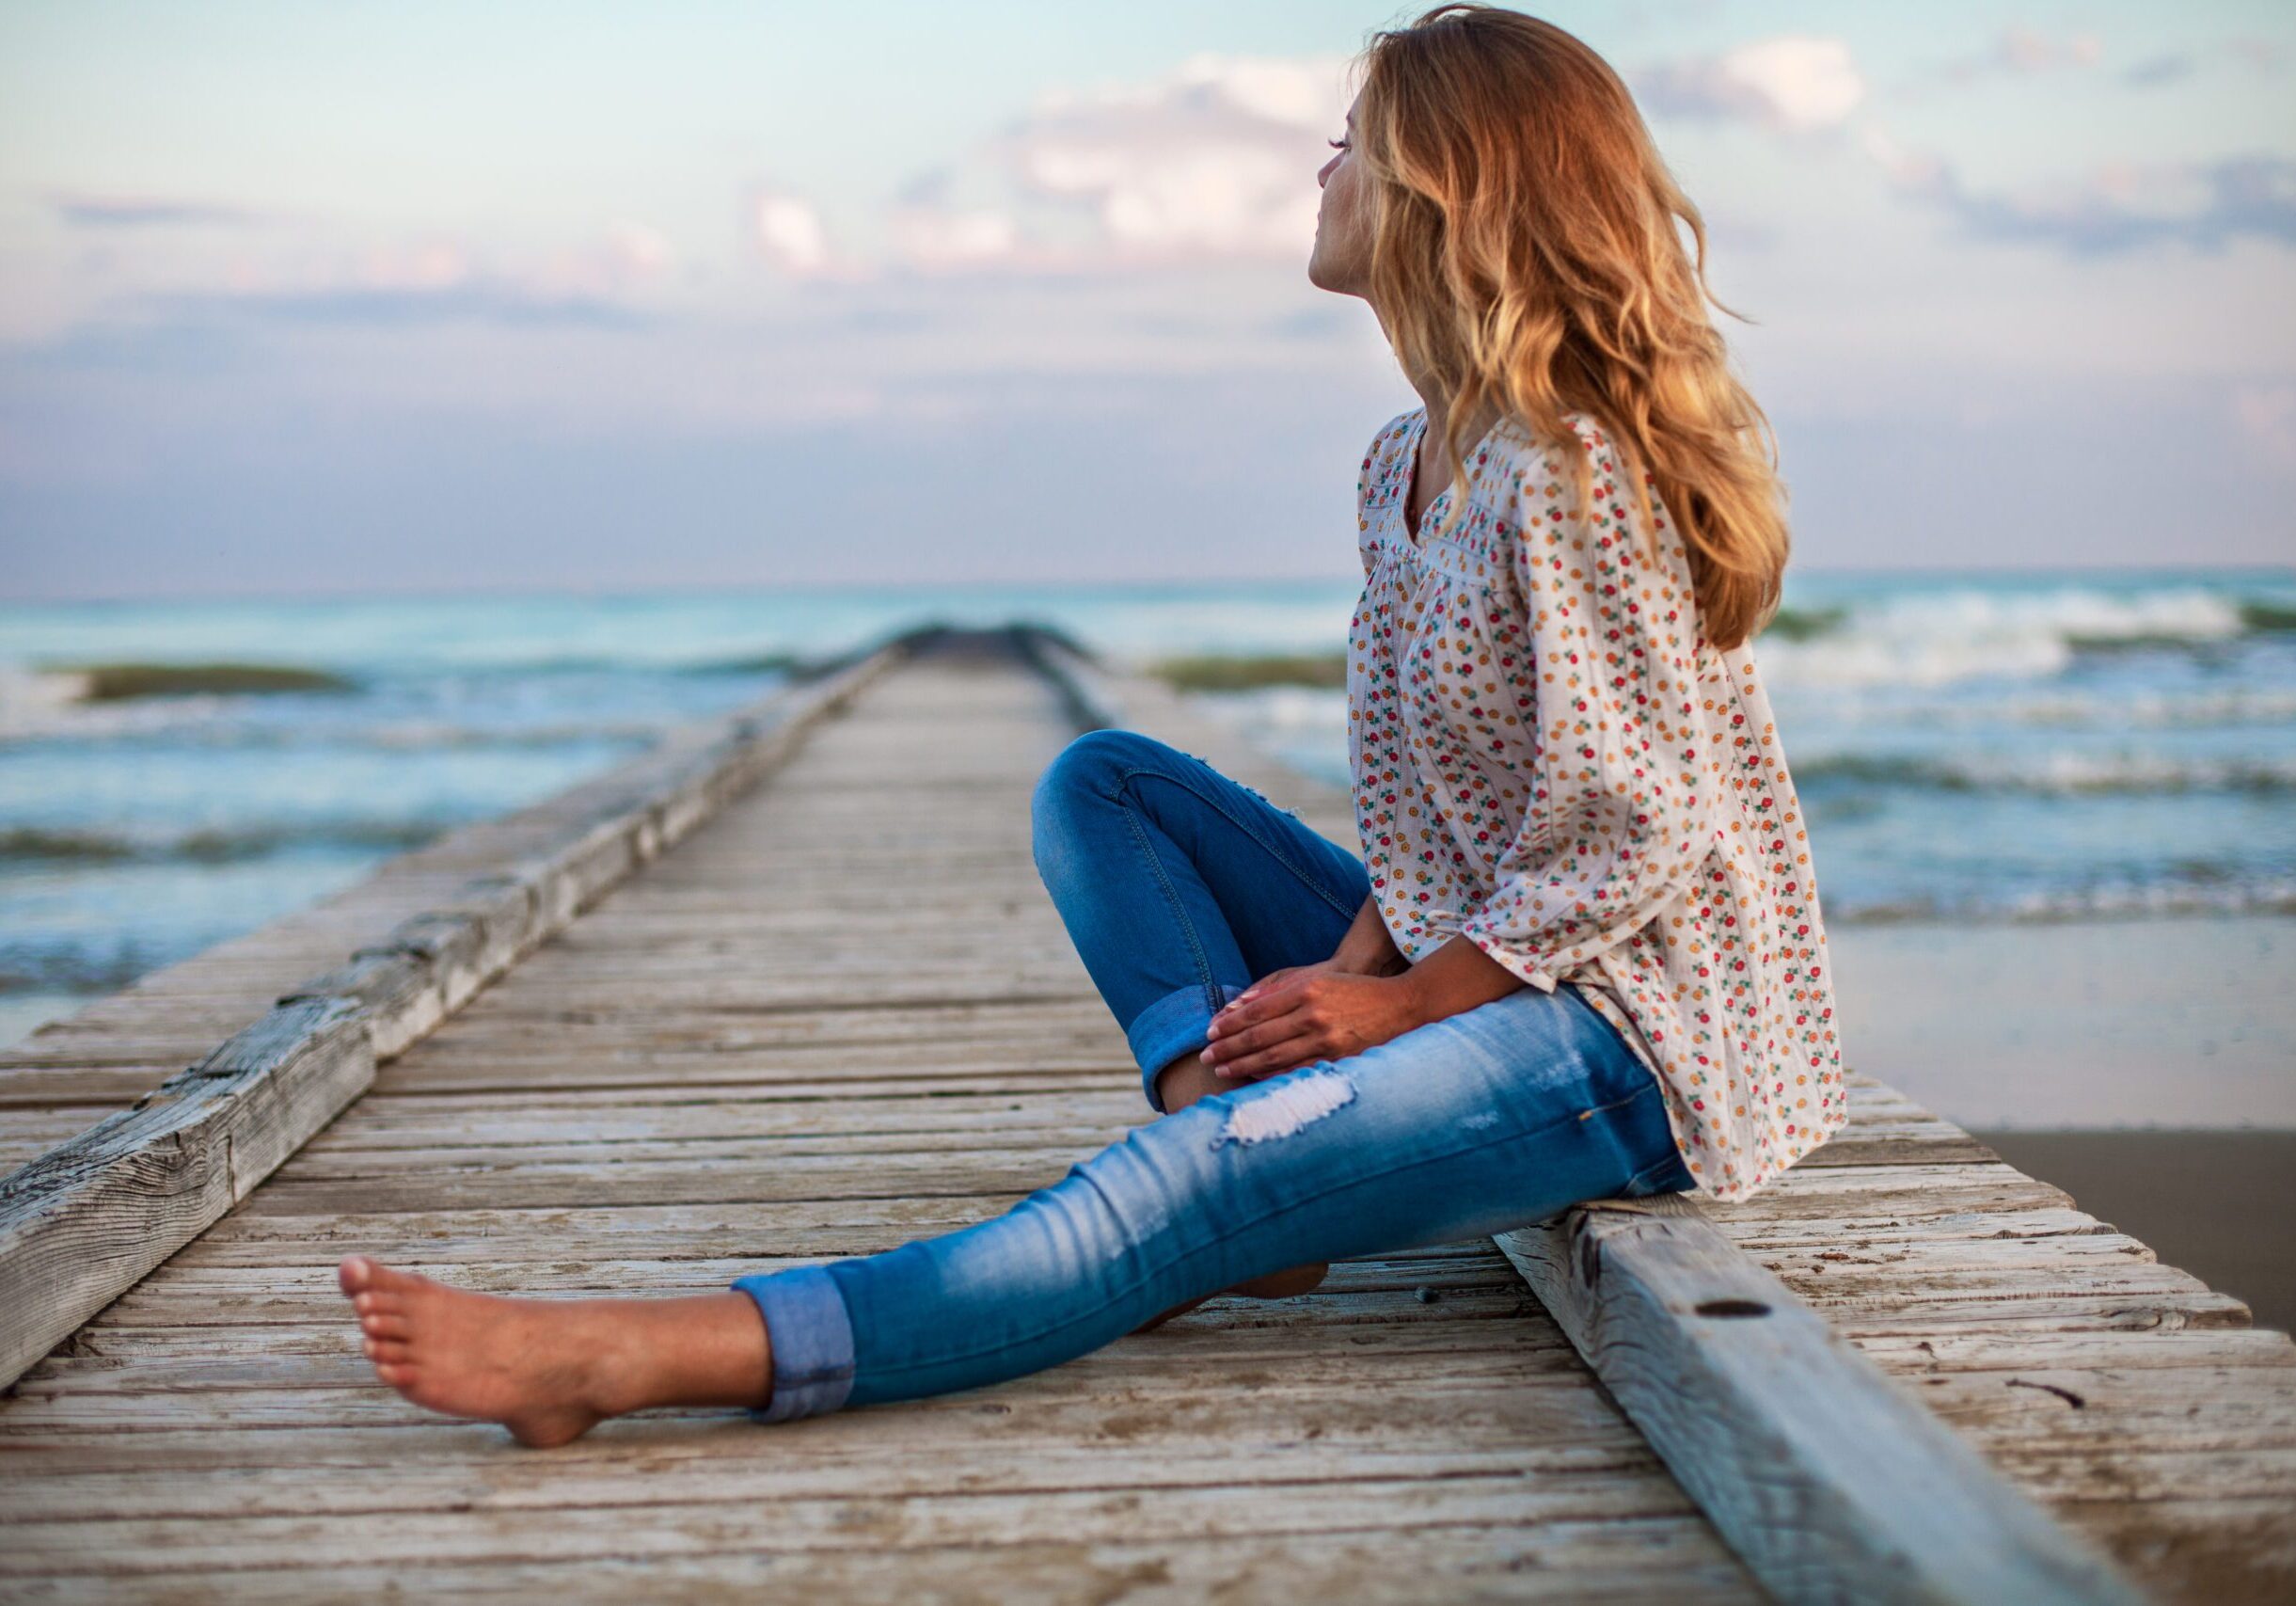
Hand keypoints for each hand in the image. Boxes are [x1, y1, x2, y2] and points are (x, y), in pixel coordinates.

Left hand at [1200, 970, 1424, 1081]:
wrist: (1399, 1006)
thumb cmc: (1352, 990)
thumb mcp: (1316, 980)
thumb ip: (1277, 991)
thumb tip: (1238, 1004)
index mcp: (1306, 990)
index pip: (1256, 1010)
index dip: (1230, 1024)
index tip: (1210, 1034)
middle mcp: (1313, 1014)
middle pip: (1260, 1036)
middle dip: (1229, 1048)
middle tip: (1207, 1057)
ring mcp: (1326, 1039)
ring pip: (1274, 1057)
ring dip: (1243, 1065)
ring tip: (1222, 1070)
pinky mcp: (1337, 1058)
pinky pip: (1296, 1071)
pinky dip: (1272, 1076)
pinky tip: (1253, 1078)